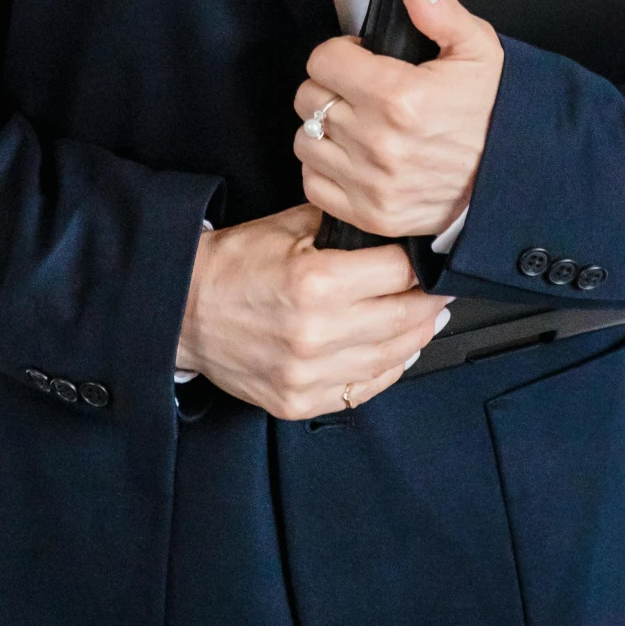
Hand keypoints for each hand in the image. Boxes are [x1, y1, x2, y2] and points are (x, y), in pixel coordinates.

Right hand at [174, 203, 446, 418]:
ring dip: (418, 336)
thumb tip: (387, 223)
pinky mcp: (299, 402)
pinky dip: (388, 369)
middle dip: (431, 301)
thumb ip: (341, 225)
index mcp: (316, 282)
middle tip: (443, 288)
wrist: (181, 311)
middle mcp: (317, 333)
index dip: (423, 263)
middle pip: (405, 318)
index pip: (398, 272)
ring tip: (427, 317)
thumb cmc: (232, 265)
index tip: (435, 257)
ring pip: (392, 358)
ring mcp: (309, 375)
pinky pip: (363, 389)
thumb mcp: (286, 226)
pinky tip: (398, 350)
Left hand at [293, 0, 503, 238]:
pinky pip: (313, 184)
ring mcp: (371, 183)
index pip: (323, 60)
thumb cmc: (489, 113)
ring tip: (353, 124)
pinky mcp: (369, 214)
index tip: (359, 59)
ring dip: (323, 128)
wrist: (508, 177)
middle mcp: (378, 142)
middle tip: (357, 91)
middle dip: (329, 86)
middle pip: (309, 98)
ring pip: (305, 140)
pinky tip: (351, 157)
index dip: (340, 53)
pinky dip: (324, 169)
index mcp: (398, 96)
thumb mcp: (479, 50)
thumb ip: (442, 13)